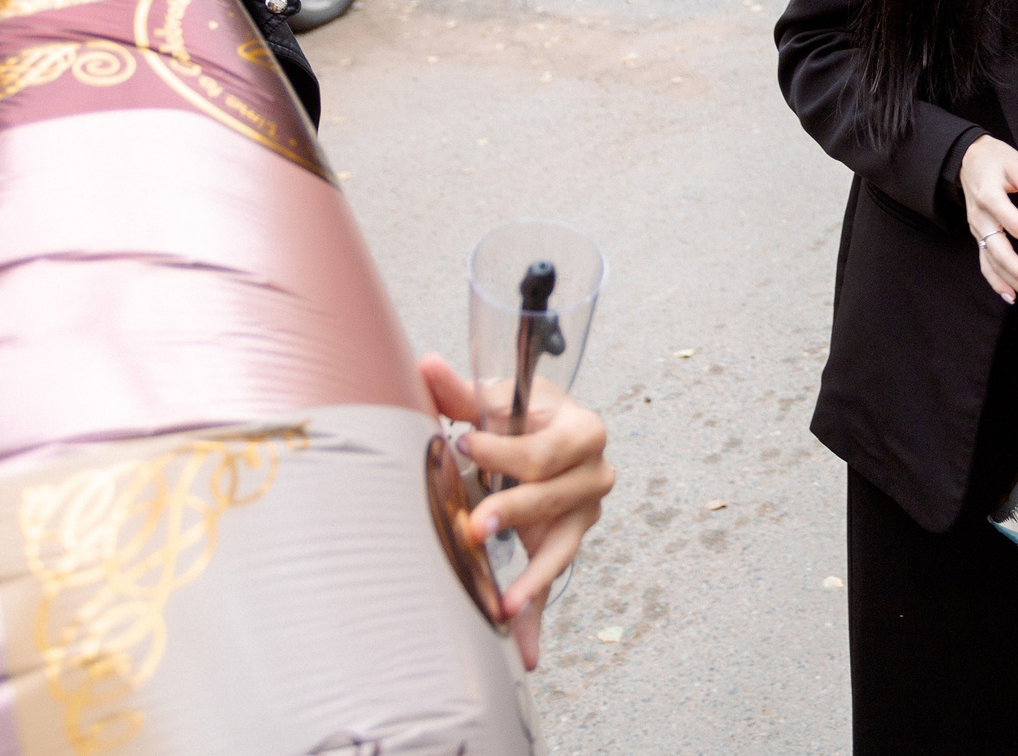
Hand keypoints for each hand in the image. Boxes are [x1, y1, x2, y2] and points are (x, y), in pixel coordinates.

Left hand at [421, 352, 613, 669]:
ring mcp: (583, 516)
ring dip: (534, 578)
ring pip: (563, 547)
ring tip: (505, 603)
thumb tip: (424, 364)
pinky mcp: (564, 547)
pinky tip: (526, 653)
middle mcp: (593, 474)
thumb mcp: (498, 401)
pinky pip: (553, 584)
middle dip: (516, 510)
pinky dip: (538, 620)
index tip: (464, 444)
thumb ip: (461, 391)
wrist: (552, 439)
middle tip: (477, 525)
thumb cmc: (523, 417)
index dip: (505, 449)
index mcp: (582, 430)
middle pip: (556, 496)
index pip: (547, 447)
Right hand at [961, 134, 1017, 304]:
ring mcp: (976, 229)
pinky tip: (1011, 295)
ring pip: (991, 262)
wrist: (968, 158)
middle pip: (999, 252)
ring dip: (1012, 282)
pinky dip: (996, 281)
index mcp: (990, 198)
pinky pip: (984, 263)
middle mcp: (980, 218)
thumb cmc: (996, 159)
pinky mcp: (978, 236)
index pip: (1015, 225)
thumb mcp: (1017, 164)